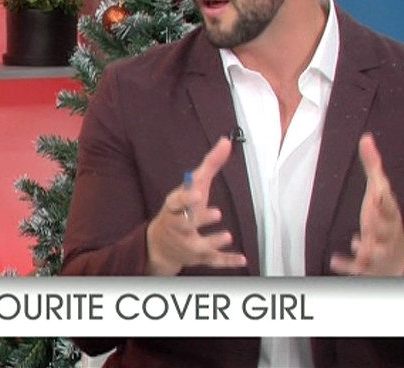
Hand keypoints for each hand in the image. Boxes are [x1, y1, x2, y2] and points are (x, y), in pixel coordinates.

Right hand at [146, 136, 246, 275]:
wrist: (161, 245)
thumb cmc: (182, 209)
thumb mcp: (194, 186)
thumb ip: (210, 164)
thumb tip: (226, 141)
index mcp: (175, 207)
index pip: (176, 202)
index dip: (185, 197)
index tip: (196, 192)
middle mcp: (179, 226)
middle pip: (186, 223)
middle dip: (199, 218)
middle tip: (217, 212)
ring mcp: (188, 244)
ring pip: (199, 245)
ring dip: (212, 241)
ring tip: (227, 235)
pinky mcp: (199, 257)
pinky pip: (212, 261)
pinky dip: (226, 262)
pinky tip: (242, 259)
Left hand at [330, 133, 403, 276]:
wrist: (400, 259)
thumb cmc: (385, 220)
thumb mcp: (380, 192)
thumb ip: (372, 166)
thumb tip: (366, 138)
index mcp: (390, 215)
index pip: (391, 207)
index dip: (385, 200)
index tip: (379, 192)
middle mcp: (387, 234)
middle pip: (386, 230)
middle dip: (379, 225)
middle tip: (369, 221)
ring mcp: (380, 253)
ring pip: (377, 253)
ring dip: (368, 249)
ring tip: (359, 243)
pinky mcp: (369, 269)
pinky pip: (358, 270)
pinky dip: (348, 266)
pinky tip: (334, 260)